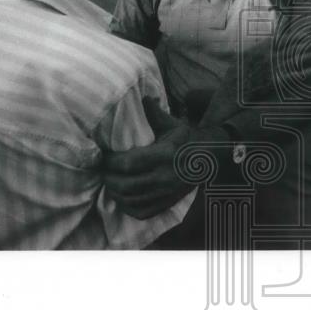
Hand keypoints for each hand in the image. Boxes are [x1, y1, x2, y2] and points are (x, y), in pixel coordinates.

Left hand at [103, 122, 230, 218]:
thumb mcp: (172, 124)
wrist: (208, 159)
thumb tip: (140, 97)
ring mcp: (167, 193)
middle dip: (109, 179)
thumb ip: (153, 112)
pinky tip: (122, 198)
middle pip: (126, 185)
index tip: (105, 157)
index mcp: (165, 154)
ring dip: (115, 193)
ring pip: (131, 200)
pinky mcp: (168, 203)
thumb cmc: (185, 139)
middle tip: (102, 171)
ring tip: (109, 183)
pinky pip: (142, 212)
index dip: (112, 162)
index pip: (130, 163)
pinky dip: (127, 207)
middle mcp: (166, 176)